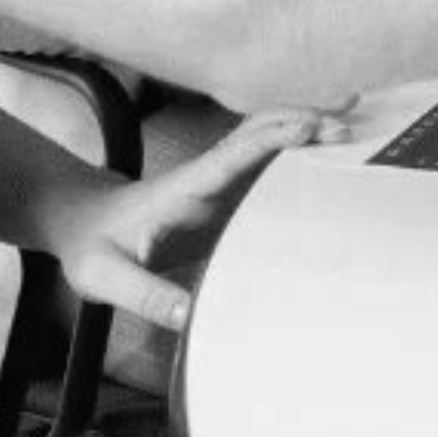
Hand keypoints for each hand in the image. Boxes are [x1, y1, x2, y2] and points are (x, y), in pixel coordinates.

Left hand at [36, 108, 333, 335]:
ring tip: (356, 120)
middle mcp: (207, 173)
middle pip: (261, 131)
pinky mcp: (224, 191)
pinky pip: (267, 159)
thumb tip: (192, 316)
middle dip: (305, 121)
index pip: (233, 154)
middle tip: (350, 129)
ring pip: (268, 137)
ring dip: (308, 124)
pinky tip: (327, 140)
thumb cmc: (94, 249)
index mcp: (185, 187)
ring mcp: (218, 178)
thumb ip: (146, 295)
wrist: (81, 223)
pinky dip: (299, 144)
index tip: (311, 129)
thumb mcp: (107, 277)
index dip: (273, 137)